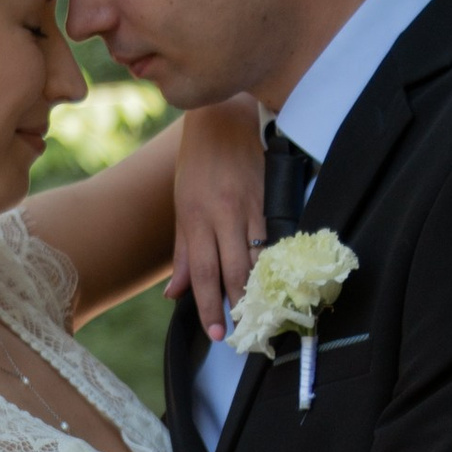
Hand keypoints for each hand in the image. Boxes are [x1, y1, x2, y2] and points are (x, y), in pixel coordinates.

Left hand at [166, 95, 267, 343]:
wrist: (222, 118)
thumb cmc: (197, 163)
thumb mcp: (181, 205)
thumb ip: (181, 252)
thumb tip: (174, 294)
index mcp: (194, 218)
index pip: (201, 272)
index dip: (209, 306)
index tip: (216, 333)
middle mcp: (220, 215)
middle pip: (231, 270)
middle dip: (237, 305)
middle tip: (242, 333)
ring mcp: (247, 206)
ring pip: (256, 257)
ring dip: (259, 288)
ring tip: (261, 313)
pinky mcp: (268, 197)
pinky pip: (273, 236)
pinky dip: (275, 261)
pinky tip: (278, 280)